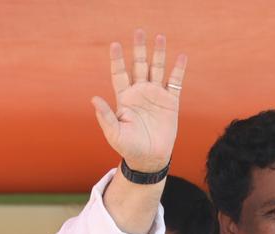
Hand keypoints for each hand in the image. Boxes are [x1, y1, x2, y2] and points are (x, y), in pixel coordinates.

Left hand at [92, 29, 186, 172]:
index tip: (115, 45)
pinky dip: (178, 70)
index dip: (118, 60)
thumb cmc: (129, 148)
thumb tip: (93, 99)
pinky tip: (181, 57)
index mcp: (124, 98)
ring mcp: (155, 96)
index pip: (119, 74)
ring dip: (158, 54)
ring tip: (160, 37)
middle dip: (139, 49)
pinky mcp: (170, 102)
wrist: (149, 159)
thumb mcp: (114, 134)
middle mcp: (140, 93)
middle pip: (139, 66)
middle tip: (139, 32)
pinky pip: (175, 83)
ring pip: (157, 69)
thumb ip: (105, 116)